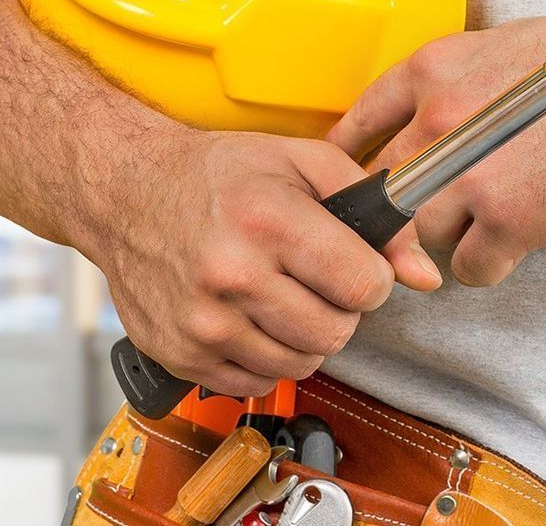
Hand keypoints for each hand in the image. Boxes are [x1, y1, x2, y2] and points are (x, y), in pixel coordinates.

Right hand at [77, 130, 434, 396]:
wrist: (123, 191)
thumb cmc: (210, 174)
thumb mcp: (299, 162)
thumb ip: (371, 209)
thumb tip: (422, 273)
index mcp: (267, 221)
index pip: (364, 286)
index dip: (368, 276)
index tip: (350, 265)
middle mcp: (231, 275)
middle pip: (337, 332)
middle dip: (338, 308)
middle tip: (311, 279)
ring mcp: (203, 322)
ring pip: (301, 363)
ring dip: (302, 335)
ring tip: (276, 295)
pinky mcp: (182, 354)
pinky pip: (256, 382)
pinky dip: (263, 356)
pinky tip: (246, 317)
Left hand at [326, 17, 545, 286]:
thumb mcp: (504, 44)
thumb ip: (449, 80)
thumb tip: (411, 118)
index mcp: (433, 68)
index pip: (359, 123)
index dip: (351, 160)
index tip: (352, 182)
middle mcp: (439, 117)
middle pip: (384, 187)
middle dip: (405, 204)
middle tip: (436, 209)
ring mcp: (469, 171)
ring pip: (419, 232)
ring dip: (448, 236)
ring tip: (490, 218)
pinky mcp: (507, 219)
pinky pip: (466, 266)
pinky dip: (487, 264)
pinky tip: (514, 242)